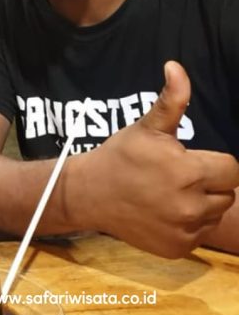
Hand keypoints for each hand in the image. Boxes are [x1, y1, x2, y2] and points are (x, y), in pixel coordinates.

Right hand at [74, 61, 238, 257]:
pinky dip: (189, 225)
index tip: (187, 160)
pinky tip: (165, 212)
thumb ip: (171, 100)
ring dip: (202, 204)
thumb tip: (176, 66)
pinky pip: (201, 234)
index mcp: (187, 171)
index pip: (232, 169)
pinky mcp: (179, 248)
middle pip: (227, 192)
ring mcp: (185, 230)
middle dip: (209, 182)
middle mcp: (190, 205)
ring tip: (171, 193)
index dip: (212, 162)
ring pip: (216, 213)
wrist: (90, 194)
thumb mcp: (146, 127)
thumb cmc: (120, 156)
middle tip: (177, 176)